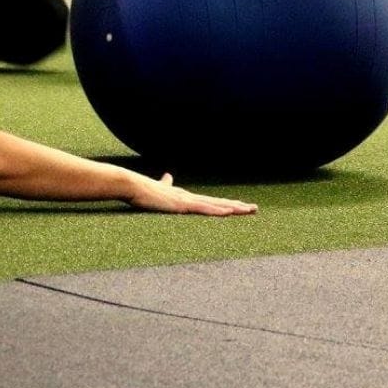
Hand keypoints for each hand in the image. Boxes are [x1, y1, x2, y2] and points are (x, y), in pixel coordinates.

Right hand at [124, 172, 256, 215]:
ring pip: (216, 205)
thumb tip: (168, 175)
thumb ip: (166, 184)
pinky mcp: (181, 205)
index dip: (226, 204)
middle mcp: (190, 198)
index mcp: (186, 197)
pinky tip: (229, 212)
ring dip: (234, 208)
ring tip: (249, 210)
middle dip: (237, 206)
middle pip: (219, 203)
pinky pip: (203, 209)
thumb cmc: (142, 190)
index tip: (240, 206)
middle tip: (255, 209)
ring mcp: (187, 201)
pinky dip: (217, 211)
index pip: (211, 202)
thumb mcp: (158, 188)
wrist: (132, 185)